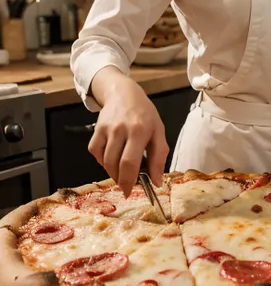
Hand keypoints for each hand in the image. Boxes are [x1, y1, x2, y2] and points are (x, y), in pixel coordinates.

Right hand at [88, 71, 168, 196]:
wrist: (124, 93)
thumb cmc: (144, 114)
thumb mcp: (158, 131)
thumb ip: (159, 157)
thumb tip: (157, 182)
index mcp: (139, 131)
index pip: (130, 163)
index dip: (129, 181)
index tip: (130, 192)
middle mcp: (121, 130)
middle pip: (115, 164)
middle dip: (120, 180)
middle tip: (126, 185)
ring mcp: (106, 129)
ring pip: (105, 161)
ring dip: (113, 171)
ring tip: (122, 170)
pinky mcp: (96, 130)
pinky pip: (95, 153)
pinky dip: (102, 160)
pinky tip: (112, 157)